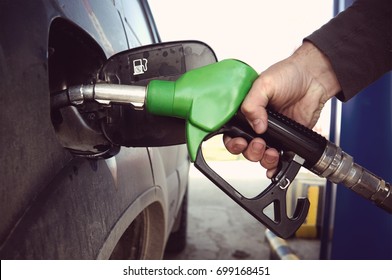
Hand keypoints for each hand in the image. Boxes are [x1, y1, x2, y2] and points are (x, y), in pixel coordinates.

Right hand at [224, 41, 340, 177]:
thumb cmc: (289, 74)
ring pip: (259, 155)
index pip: (231, 132)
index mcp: (246, 111)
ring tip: (271, 150)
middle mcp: (256, 123)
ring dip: (262, 158)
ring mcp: (271, 134)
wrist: (314, 79)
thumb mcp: (264, 84)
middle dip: (249, 150)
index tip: (240, 140)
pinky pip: (277, 159)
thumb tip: (255, 126)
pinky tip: (275, 165)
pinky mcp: (286, 140)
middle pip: (244, 148)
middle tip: (258, 143)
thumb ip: (252, 104)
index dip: (232, 140)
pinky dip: (274, 167)